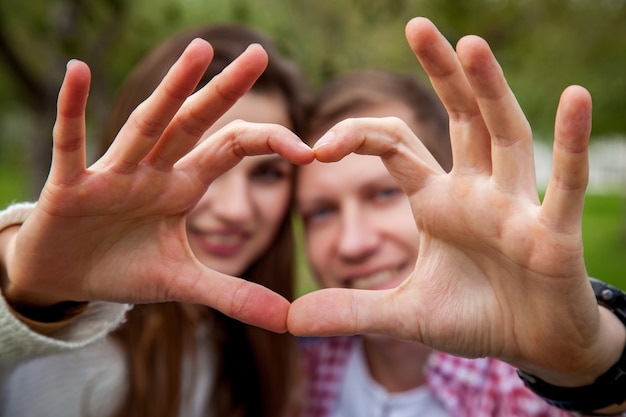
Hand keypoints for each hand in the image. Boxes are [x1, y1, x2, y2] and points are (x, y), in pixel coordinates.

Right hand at [2, 40, 312, 332]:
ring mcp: (113, 175)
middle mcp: (153, 171)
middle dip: (225, 90)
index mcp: (182, 187)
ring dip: (172, 90)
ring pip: (147, 126)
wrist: (67, 277)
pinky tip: (77, 74)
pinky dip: (71, 111)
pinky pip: (71, 145)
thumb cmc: (124, 268)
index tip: (309, 150)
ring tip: (199, 50)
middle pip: (195, 123)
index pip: (231, 149)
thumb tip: (287, 320)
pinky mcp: (70, 187)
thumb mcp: (183, 283)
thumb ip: (233, 294)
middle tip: (259, 54)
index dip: (268, 143)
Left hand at [288, 17, 624, 385]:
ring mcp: (514, 206)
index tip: (318, 147)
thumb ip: (351, 311)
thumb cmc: (475, 318)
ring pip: (504, 135)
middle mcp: (476, 192)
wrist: (533, 346)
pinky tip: (574, 99)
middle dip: (439, 74)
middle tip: (416, 26)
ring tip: (471, 44)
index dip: (358, 136)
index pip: (395, 148)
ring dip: (489, 90)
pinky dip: (570, 144)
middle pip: (458, 119)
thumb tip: (290, 320)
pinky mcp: (552, 233)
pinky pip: (561, 183)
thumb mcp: (404, 314)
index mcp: (438, 202)